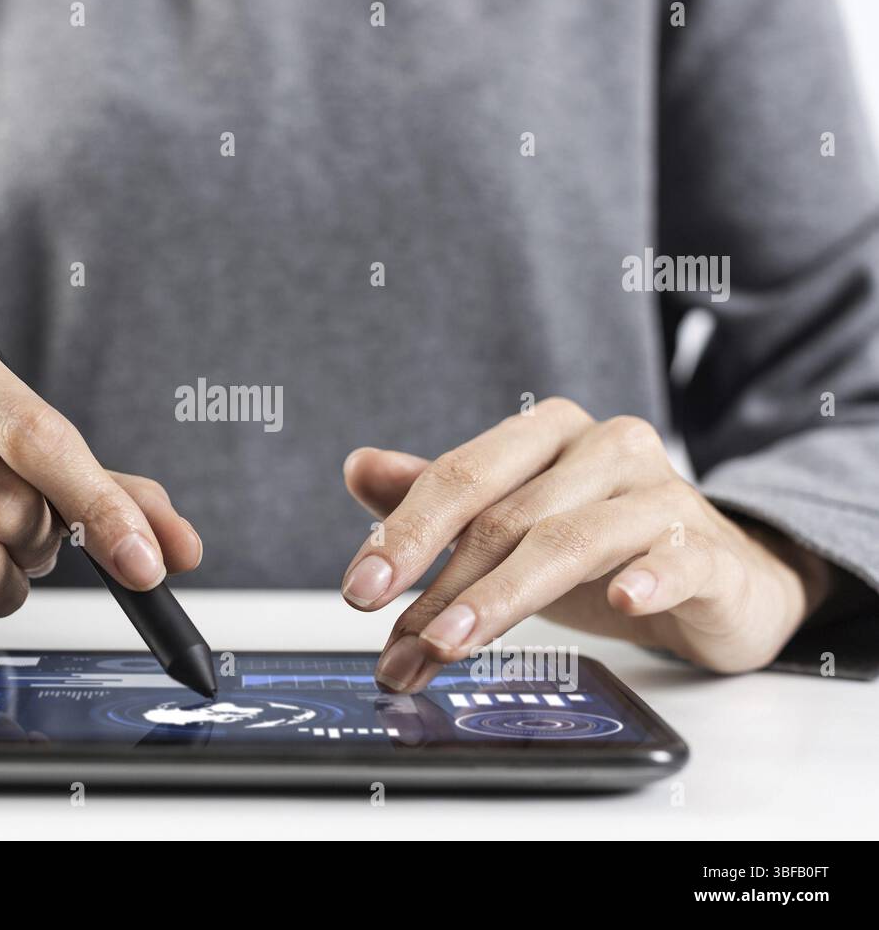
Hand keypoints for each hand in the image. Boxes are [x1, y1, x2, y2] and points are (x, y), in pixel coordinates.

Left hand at [340, 398, 830, 690]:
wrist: (719, 577)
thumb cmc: (604, 546)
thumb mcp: (513, 522)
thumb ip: (439, 498)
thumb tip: (359, 467)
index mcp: (546, 434)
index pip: (461, 477)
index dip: (405, 533)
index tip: (361, 590)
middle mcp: (603, 447)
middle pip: (506, 516)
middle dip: (442, 589)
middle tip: (400, 645)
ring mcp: (660, 493)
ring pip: (570, 541)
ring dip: (502, 598)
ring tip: (452, 644)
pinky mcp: (709, 549)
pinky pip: (675, 558)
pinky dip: (648, 578)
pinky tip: (622, 600)